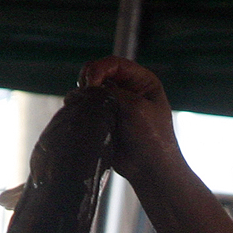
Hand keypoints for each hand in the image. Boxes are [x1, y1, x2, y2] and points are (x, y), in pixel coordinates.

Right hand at [77, 56, 183, 187]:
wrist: (151, 170)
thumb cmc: (152, 139)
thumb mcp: (136, 107)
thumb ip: (111, 92)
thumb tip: (86, 89)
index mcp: (143, 82)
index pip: (114, 63)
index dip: (99, 69)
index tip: (92, 84)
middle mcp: (128, 90)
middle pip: (98, 72)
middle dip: (89, 81)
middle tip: (87, 95)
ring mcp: (115, 104)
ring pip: (89, 89)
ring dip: (84, 95)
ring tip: (86, 107)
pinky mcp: (104, 118)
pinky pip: (86, 106)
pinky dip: (80, 107)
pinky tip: (80, 113)